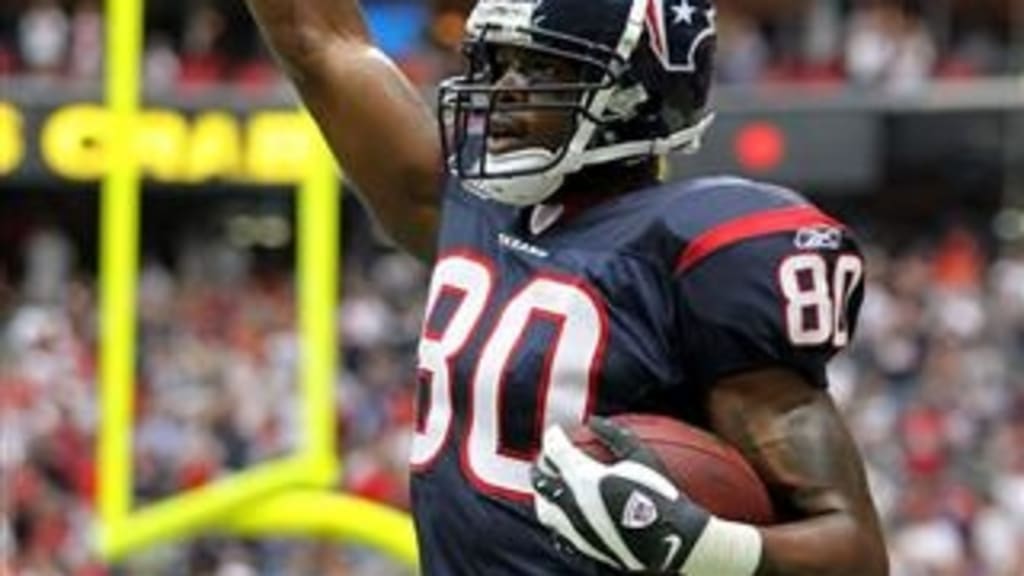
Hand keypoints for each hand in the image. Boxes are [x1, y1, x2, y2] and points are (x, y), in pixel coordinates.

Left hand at [530, 417, 711, 573]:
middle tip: (547, 458)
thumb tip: (593, 420)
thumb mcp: (641, 455)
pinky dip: (557, 519)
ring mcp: (574, 529)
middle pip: (541, 481)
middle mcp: (571, 503)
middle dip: (540, 466)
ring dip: (544, 495)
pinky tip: (567, 516)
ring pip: (545, 510)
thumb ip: (614, 434)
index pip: (554, 450)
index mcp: (582, 477)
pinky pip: (559, 533)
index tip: (557, 432)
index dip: (553, 437)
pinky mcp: (582, 547)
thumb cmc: (659, 492)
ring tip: (552, 487)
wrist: (671, 541)